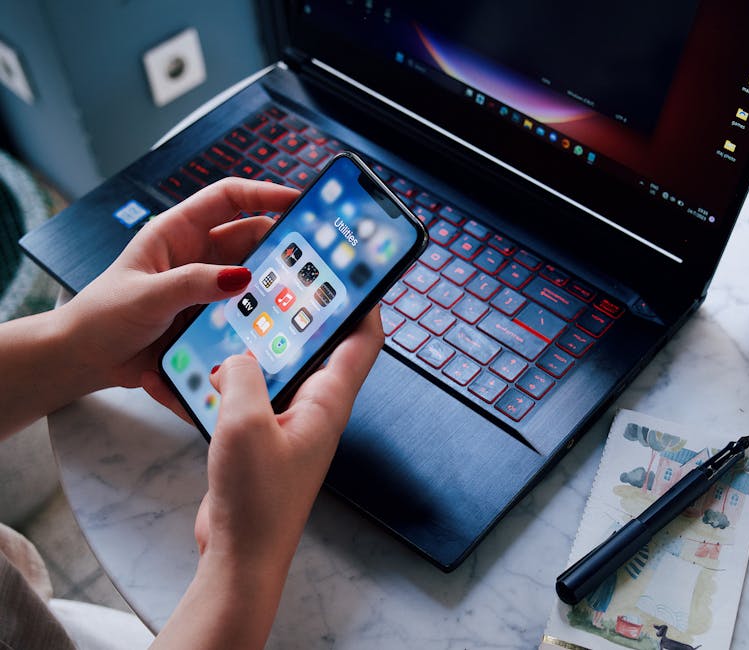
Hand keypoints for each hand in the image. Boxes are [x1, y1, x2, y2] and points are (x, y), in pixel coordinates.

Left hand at [61, 178, 298, 400]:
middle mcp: (196, 253)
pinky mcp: (209, 314)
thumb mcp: (147, 296)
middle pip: (250, 237)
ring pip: (252, 273)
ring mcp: (205, 284)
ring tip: (300, 289)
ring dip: (271, 280)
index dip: (264, 193)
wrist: (85, 360)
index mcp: (176, 232)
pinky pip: (243, 306)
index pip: (228, 197)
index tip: (298, 200)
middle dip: (279, 242)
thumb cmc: (102, 318)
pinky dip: (260, 310)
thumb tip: (243, 277)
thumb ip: (194, 284)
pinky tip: (277, 320)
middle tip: (312, 255)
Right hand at [152, 308, 382, 648]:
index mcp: (328, 403)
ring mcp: (292, 426)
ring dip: (270, 347)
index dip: (366, 302)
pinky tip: (216, 368)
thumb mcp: (243, 422)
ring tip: (247, 316)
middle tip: (291, 279)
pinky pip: (260, 397)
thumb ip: (243, 376)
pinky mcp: (267, 441)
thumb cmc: (255, 499)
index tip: (358, 269)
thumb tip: (239, 356)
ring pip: (287, 372)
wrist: (240, 555)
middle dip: (311, 315)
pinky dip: (244, 378)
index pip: (362, 341)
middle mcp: (317, 411)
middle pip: (324, 350)